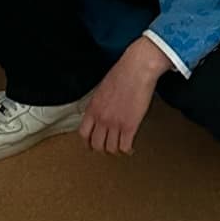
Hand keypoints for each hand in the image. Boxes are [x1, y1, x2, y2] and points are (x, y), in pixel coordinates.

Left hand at [79, 39, 167, 154]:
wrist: (136, 70)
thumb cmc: (122, 74)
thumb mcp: (102, 89)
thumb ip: (98, 104)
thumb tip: (99, 113)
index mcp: (93, 108)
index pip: (83, 133)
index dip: (87, 143)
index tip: (92, 145)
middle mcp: (101, 118)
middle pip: (96, 145)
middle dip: (102, 149)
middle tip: (108, 148)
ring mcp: (115, 123)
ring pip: (110, 149)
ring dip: (115, 150)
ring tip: (120, 147)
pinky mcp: (130, 126)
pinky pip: (125, 147)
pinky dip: (127, 150)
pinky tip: (130, 147)